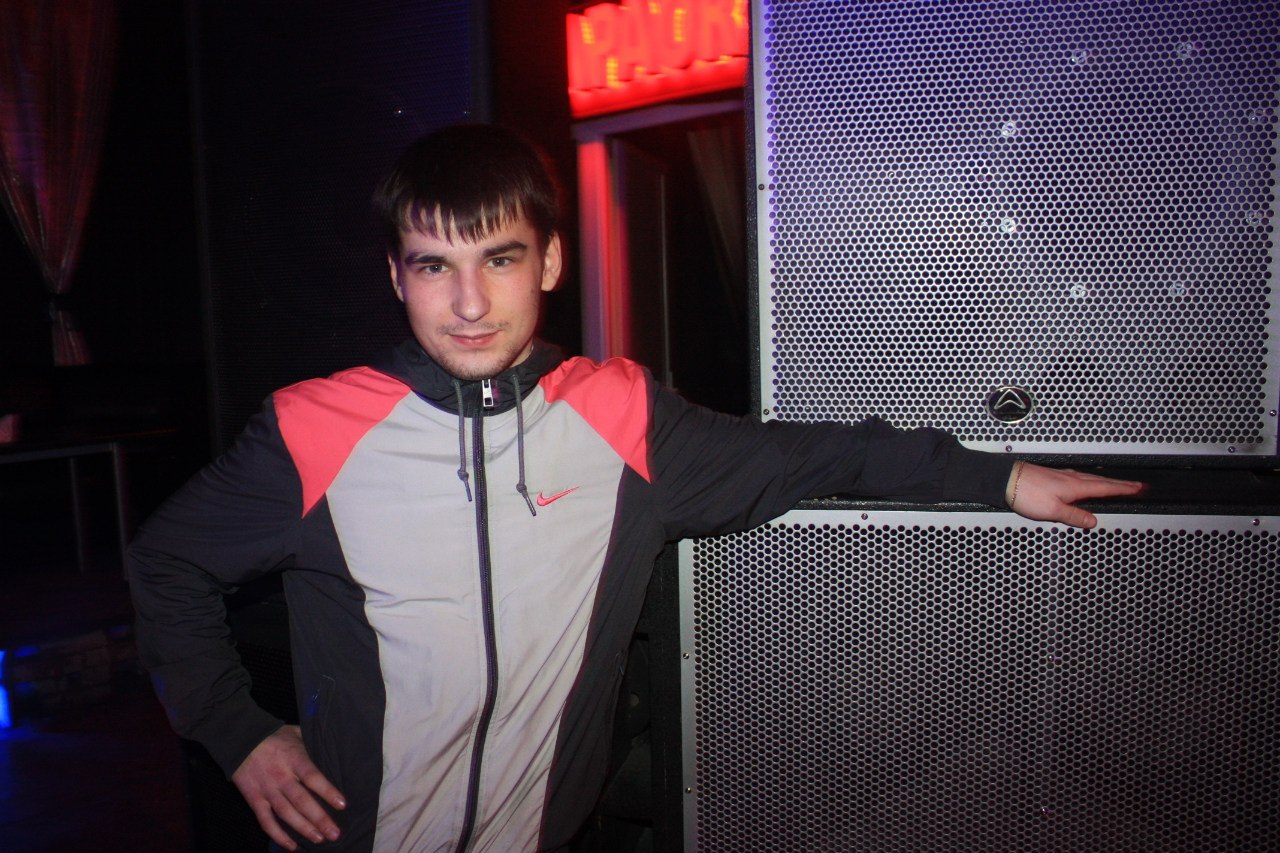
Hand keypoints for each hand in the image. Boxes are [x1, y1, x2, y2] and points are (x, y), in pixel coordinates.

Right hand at [231, 725, 346, 849]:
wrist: (241, 740)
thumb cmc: (274, 737)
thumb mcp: (296, 733)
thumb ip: (312, 742)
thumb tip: (333, 744)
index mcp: (294, 759)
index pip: (313, 777)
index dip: (327, 792)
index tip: (342, 805)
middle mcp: (281, 777)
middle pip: (302, 801)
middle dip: (319, 819)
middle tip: (334, 834)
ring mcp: (267, 790)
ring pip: (286, 814)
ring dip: (303, 829)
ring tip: (319, 839)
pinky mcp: (254, 800)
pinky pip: (266, 821)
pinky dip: (278, 835)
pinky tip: (291, 845)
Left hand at [1006, 462, 1144, 528]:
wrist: (1005, 479)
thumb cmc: (1026, 493)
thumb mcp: (1053, 511)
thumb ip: (1074, 516)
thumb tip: (1092, 521)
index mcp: (1076, 487)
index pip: (1106, 488)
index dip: (1123, 489)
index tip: (1139, 488)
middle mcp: (1072, 479)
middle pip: (1102, 481)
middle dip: (1120, 484)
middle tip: (1136, 485)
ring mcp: (1062, 476)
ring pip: (1091, 479)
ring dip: (1106, 482)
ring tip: (1117, 485)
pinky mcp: (1053, 477)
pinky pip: (1079, 479)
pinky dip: (1090, 481)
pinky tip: (1086, 484)